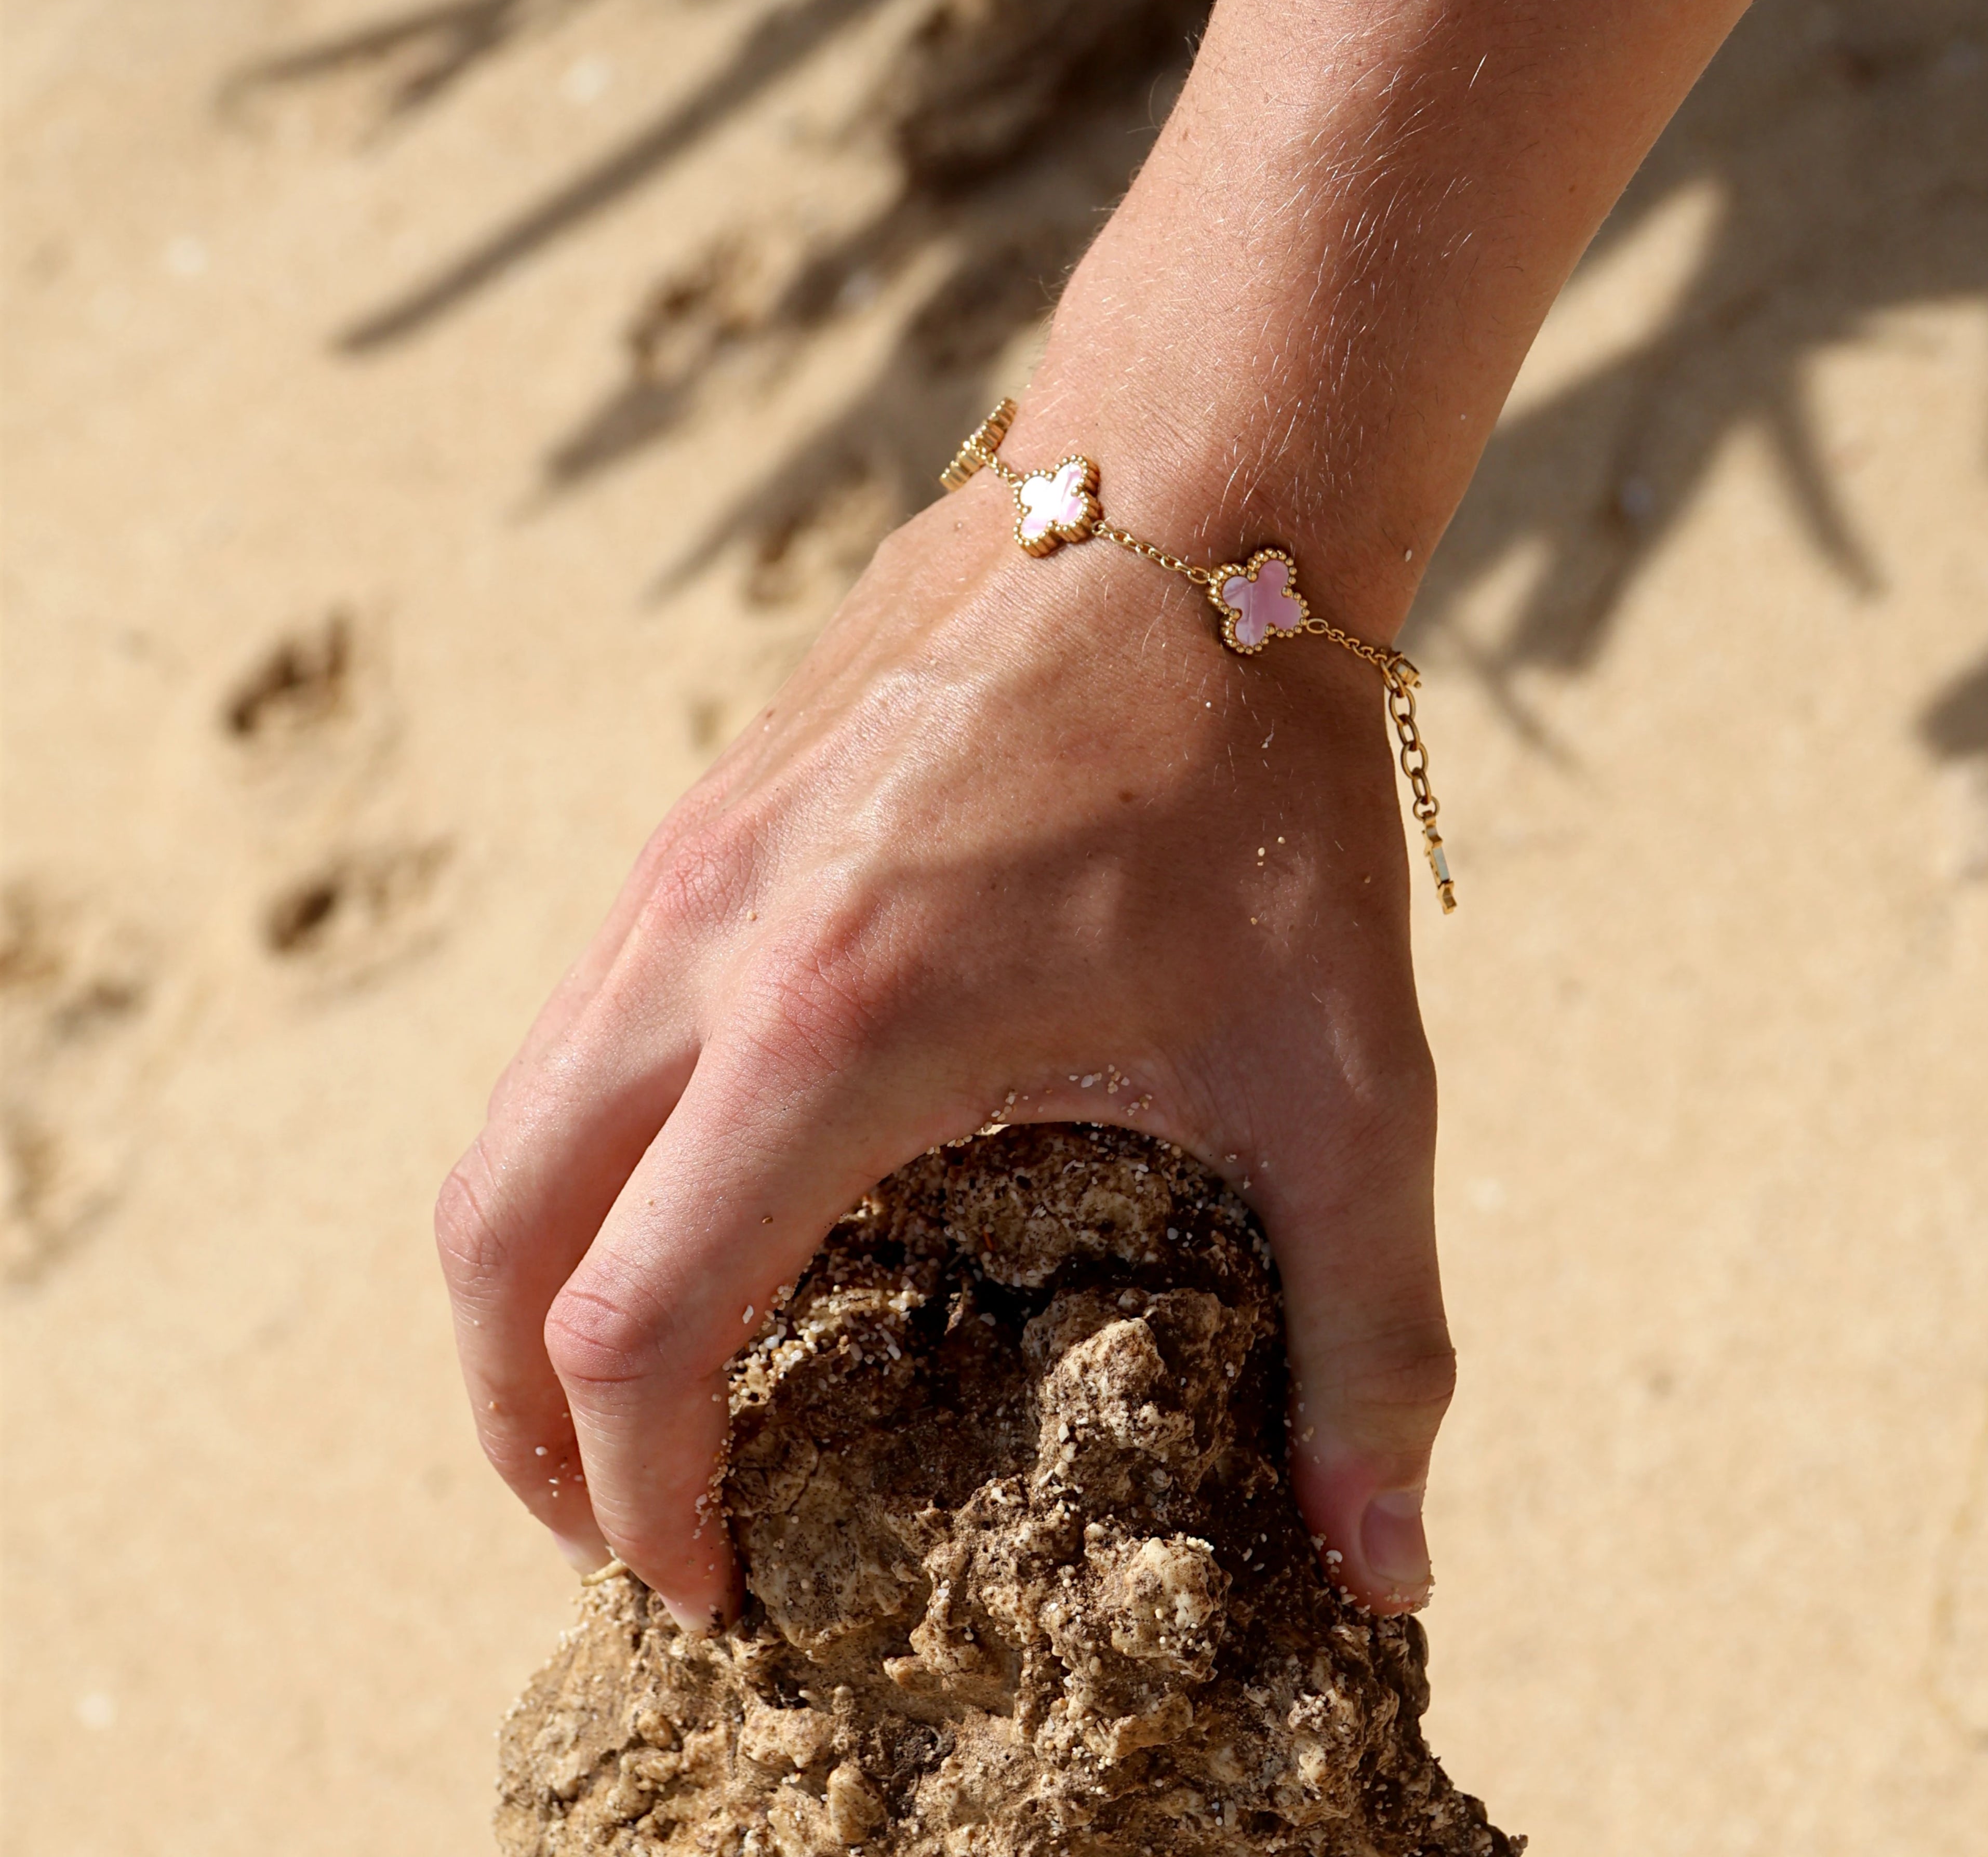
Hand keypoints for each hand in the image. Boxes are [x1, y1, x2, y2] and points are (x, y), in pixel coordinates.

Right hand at [435, 457, 1451, 1627]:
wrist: (1188, 507)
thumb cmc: (1259, 789)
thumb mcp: (1344, 1075)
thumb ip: (1373, 1334)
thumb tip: (1389, 1571)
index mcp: (835, 1025)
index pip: (630, 1325)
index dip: (641, 1495)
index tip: (712, 1587)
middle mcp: (707, 942)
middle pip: (490, 1236)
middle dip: (516, 1423)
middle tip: (611, 1527)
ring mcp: (682, 869)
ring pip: (511, 1125)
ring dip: (530, 1283)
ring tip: (627, 1392)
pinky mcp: (701, 823)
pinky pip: (572, 1030)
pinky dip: (580, 1161)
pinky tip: (694, 1197)